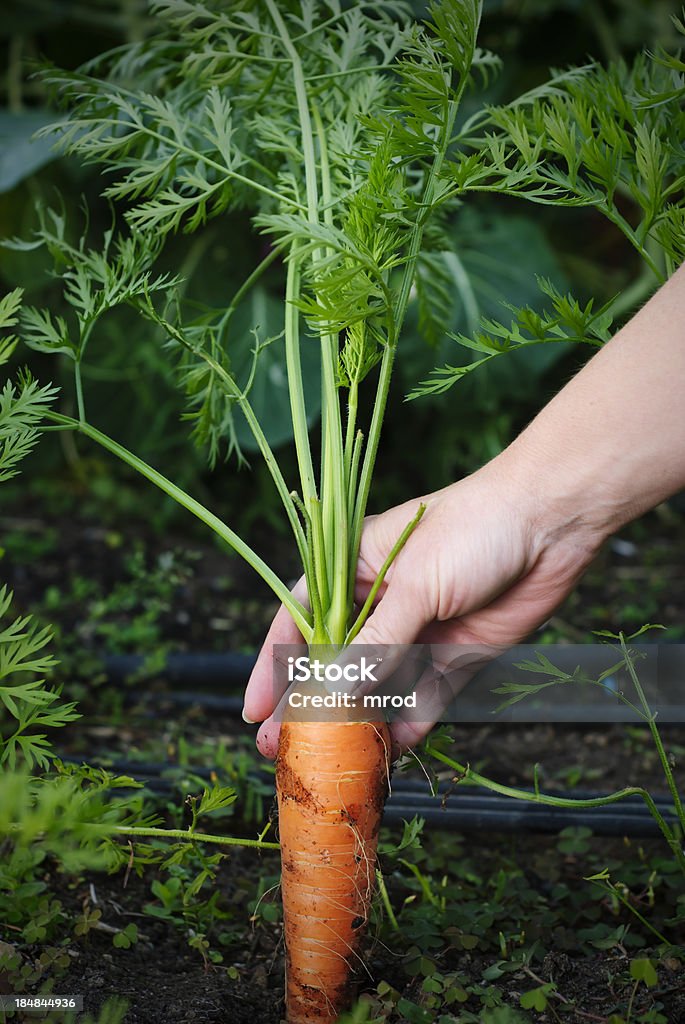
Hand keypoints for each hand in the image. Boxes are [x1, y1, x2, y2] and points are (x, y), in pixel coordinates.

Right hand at [243, 453, 602, 756]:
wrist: (552, 523)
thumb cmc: (473, 529)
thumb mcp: (414, 582)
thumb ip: (376, 642)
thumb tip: (335, 694)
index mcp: (353, 569)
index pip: (299, 621)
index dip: (273, 666)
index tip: (255, 709)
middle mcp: (381, 604)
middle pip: (334, 664)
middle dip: (308, 707)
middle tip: (282, 750)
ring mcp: (418, 633)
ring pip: (376, 690)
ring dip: (355, 725)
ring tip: (330, 763)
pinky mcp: (456, 657)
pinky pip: (423, 701)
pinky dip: (407, 728)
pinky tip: (388, 756)